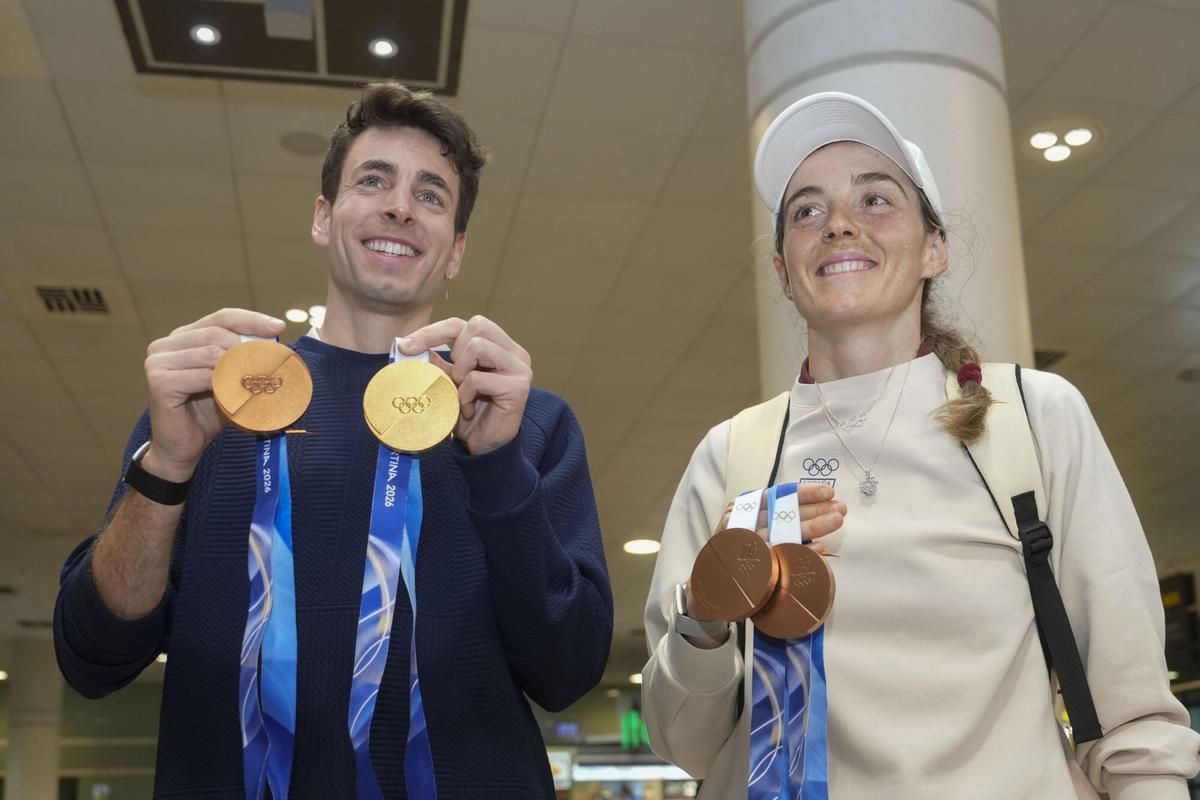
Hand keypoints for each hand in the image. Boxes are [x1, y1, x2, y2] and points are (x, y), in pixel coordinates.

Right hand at [143, 308, 285, 479]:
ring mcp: (158, 361)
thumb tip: (280, 344)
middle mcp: (166, 345)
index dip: (251, 319)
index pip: (221, 317)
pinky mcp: (160, 382)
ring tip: (260, 380)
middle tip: (273, 362)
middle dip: (249, 346)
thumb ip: (246, 360)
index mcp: (183, 337)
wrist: (183, 448)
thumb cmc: (208, 413)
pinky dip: (226, 384)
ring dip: (240, 366)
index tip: (278, 327)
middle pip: (217, 333)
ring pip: (212, 353)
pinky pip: (204, 375)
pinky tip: (240, 393)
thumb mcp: (232, 380)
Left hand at [398, 315, 531, 455]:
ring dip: (461, 373)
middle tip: (455, 378)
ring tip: (462, 394)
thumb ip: (437, 363)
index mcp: (500, 346)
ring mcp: (519, 368)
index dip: (434, 331)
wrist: (484, 447)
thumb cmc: (469, 414)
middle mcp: (515, 353)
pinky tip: (468, 410)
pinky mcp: (518, 387)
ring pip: (478, 347)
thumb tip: (409, 345)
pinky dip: (465, 395)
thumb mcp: (448, 383)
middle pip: (477, 325)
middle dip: (455, 351)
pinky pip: (478, 378)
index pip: (466, 324)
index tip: (405, 346)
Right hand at [713, 483, 846, 553]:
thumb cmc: (736, 551)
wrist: (712, 583)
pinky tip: (818, 549)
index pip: (776, 495)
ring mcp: (743, 542)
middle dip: (814, 509)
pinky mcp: (745, 563)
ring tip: (836, 522)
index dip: (803, 493)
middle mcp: (742, 520)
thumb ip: (775, 519)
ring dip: (812, 526)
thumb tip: (816, 511)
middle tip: (841, 509)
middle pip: (782, 511)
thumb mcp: (751, 527)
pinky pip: (778, 556)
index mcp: (744, 507)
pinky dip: (800, 552)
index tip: (828, 492)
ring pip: (782, 531)